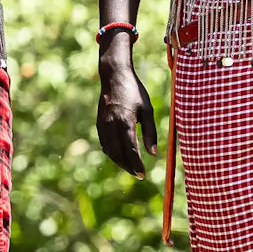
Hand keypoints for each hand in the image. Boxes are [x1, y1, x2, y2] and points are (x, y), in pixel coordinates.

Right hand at [96, 43, 156, 177]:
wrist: (113, 77)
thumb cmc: (134, 91)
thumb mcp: (147, 109)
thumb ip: (150, 132)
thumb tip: (153, 154)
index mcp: (125, 120)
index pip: (130, 149)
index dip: (136, 164)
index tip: (143, 174)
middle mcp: (111, 124)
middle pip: (118, 153)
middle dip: (128, 166)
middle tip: (138, 174)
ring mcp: (103, 124)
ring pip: (109, 150)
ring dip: (120, 162)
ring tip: (131, 168)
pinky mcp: (99, 123)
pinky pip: (105, 143)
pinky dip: (112, 153)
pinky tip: (121, 156)